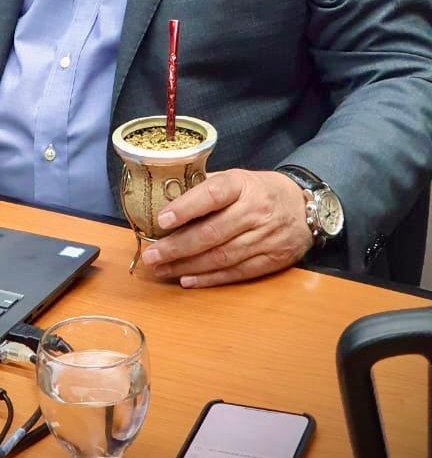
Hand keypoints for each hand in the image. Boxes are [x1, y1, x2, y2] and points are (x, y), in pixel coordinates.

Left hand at [140, 169, 313, 287]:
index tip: (162, 220)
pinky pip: (236, 272)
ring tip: (162, 269)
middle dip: (178, 246)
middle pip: (213, 232)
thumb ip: (207, 187)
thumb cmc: (260, 191)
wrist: (305, 209)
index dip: (186, 207)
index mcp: (243, 184)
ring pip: (221, 256)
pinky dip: (209, 278)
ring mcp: (265, 237)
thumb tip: (167, 198)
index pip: (213, 194)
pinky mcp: (271, 260)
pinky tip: (187, 279)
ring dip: (187, 266)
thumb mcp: (238, 178)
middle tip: (152, 255)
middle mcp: (256, 211)